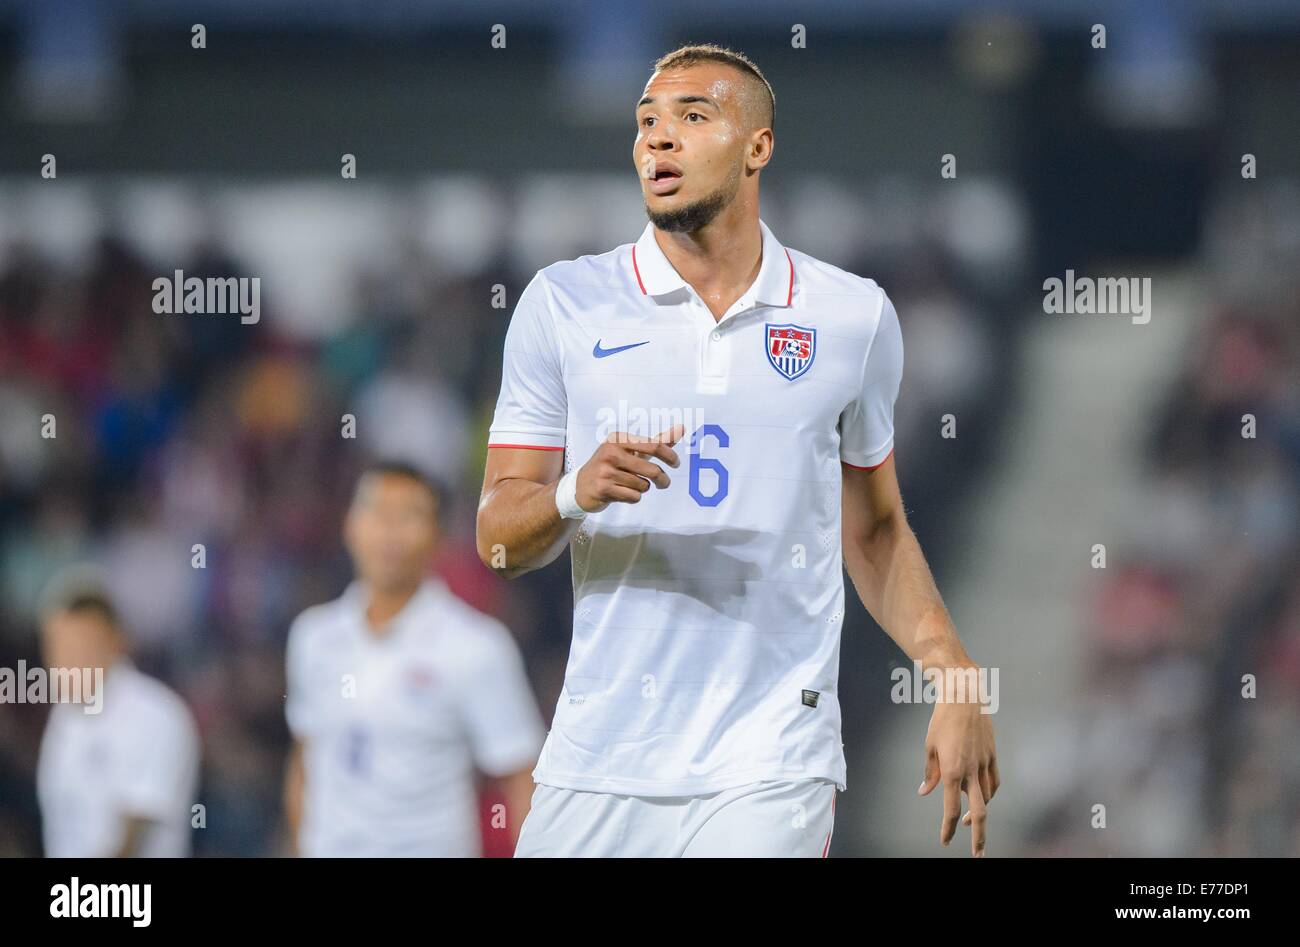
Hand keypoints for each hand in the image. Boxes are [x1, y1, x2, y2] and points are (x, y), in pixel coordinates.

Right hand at [575, 425, 683, 511]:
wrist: (580, 486)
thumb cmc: (610, 466)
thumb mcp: (630, 450)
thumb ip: (656, 441)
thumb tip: (680, 428)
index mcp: (618, 439)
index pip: (654, 446)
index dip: (670, 456)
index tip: (676, 464)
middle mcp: (611, 452)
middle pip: (652, 470)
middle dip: (662, 479)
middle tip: (664, 483)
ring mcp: (606, 471)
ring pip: (643, 486)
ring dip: (643, 489)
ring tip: (630, 486)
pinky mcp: (603, 488)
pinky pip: (634, 497)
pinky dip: (633, 498)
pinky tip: (622, 493)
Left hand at [917, 688, 998, 855]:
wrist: (964, 697)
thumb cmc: (942, 720)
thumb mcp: (929, 746)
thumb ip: (929, 772)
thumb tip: (925, 791)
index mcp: (951, 770)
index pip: (951, 808)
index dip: (948, 827)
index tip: (945, 840)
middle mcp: (971, 771)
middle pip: (979, 811)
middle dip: (978, 835)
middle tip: (978, 853)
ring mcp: (985, 763)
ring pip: (988, 797)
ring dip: (980, 811)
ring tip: (970, 820)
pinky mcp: (993, 755)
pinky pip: (995, 781)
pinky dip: (989, 793)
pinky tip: (983, 796)